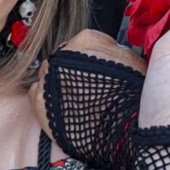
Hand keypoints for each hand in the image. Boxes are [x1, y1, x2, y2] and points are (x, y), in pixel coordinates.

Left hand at [37, 29, 146, 169]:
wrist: (118, 129)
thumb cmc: (129, 96)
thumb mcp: (132, 62)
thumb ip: (116, 52)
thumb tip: (112, 51)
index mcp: (87, 40)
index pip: (84, 43)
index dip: (92, 59)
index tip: (96, 71)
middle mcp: (62, 54)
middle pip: (64, 59)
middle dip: (72, 71)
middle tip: (85, 87)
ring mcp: (47, 77)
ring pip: (48, 74)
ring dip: (58, 85)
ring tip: (75, 101)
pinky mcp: (38, 100)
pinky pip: (37, 93)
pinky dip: (46, 100)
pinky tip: (61, 110)